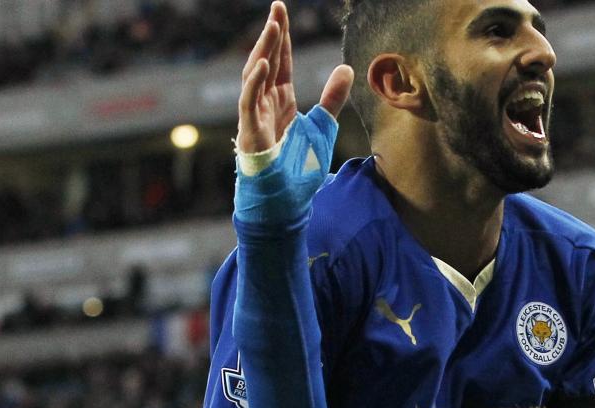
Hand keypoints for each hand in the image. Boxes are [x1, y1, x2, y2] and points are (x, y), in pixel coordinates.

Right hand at [237, 2, 353, 154]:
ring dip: (264, 51)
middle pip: (267, 60)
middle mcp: (265, 102)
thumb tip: (346, 68)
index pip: (281, 60)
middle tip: (277, 8)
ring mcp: (254, 115)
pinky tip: (265, 65)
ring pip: (255, 75)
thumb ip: (332, 98)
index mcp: (281, 99)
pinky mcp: (250, 131)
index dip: (282, 36)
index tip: (282, 10)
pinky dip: (255, 83)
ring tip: (273, 27)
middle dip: (272, 34)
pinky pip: (249, 102)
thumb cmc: (296, 167)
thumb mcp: (323, 126)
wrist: (284, 201)